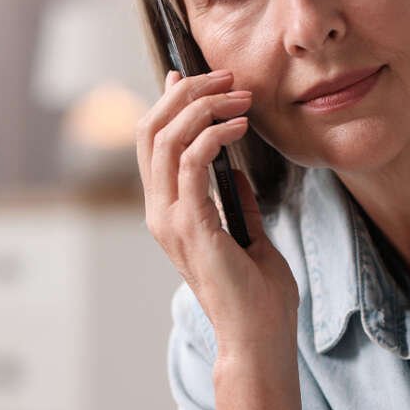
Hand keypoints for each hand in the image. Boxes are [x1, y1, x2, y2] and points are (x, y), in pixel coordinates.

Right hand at [136, 69, 298, 349]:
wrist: (258, 335)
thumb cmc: (257, 295)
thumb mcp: (248, 236)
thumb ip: (236, 203)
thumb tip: (237, 173)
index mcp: (169, 212)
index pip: (153, 142)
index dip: (168, 102)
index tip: (191, 74)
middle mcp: (160, 212)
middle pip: (151, 130)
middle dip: (187, 93)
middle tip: (226, 76)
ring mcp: (170, 219)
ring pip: (166, 138)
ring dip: (203, 107)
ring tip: (240, 95)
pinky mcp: (191, 226)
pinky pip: (192, 163)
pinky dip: (214, 135)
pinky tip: (240, 126)